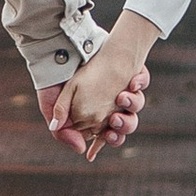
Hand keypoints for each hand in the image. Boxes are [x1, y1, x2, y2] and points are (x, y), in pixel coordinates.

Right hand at [39, 17, 157, 162]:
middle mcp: (110, 104)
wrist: (61, 46)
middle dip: (125, 124)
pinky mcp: (129, 72)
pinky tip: (133, 81)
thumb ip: (63, 131)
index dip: (113, 138)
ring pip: (136, 105)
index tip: (110, 134)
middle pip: (128, 123)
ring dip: (133, 104)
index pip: (110, 134)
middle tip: (116, 119)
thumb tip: (81, 150)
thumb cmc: (56, 78)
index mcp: (95, 115)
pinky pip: (142, 81)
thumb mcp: (52, 105)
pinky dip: (140, 82)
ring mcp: (121, 88)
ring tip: (122, 96)